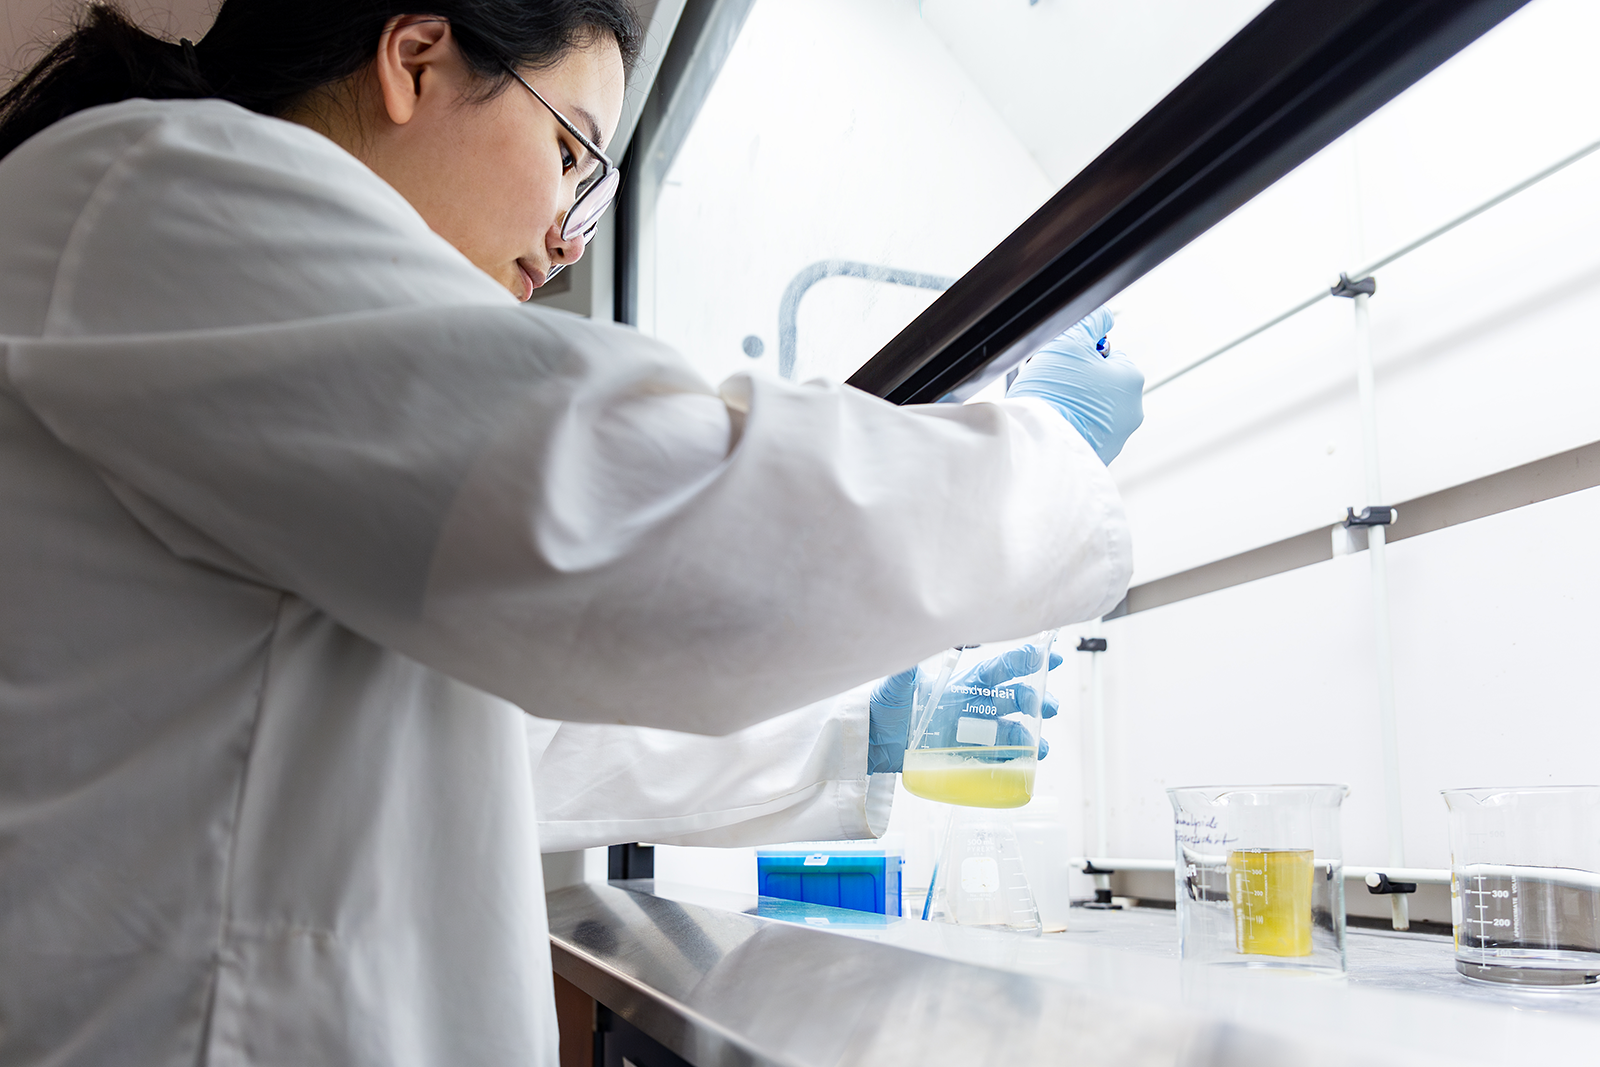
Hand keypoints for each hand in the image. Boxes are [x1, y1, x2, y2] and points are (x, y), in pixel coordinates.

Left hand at [867, 648, 1060, 773]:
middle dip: (1034, 700)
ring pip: (1011, 730)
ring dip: (1030, 735)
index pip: (999, 669)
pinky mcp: (966, 756)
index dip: (1025, 662)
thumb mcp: (894, 686)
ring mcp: (971, 732)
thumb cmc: (884, 708)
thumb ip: (907, 670)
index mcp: (961, 683)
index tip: (1050, 656)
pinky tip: (1027, 765)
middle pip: (1012, 699)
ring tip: (1041, 745)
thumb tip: (909, 643)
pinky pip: (997, 758)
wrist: (872, 741)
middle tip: (1046, 706)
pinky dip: (1015, 762)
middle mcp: (971, 705)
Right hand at [1008, 307, 1143, 463]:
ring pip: (1095, 408)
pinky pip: (1088, 431)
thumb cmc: (1053, 394)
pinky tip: (1059, 422)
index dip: (1083, 355)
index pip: (1109, 354)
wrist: (1037, 442)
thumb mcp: (1068, 342)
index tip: (1066, 363)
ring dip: (1078, 404)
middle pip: (1103, 382)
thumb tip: (1102, 316)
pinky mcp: (1102, 454)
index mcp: (1130, 378)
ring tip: (1055, 405)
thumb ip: (1089, 322)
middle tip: (1057, 383)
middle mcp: (1132, 409)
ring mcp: (1118, 435)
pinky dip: (1075, 425)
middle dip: (1082, 380)